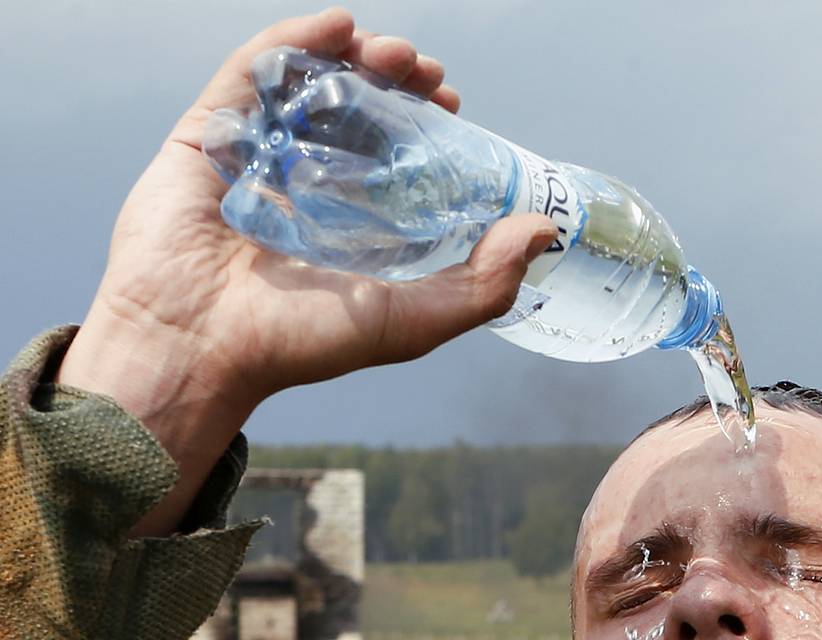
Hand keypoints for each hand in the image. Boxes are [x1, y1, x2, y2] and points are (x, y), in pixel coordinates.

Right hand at [59, 8, 556, 534]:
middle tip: (428, 74)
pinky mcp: (206, 136)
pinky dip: (292, 41)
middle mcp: (302, 188)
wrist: (199, 347)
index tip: (452, 105)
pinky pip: (249, 73)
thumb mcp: (409, 320)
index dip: (425, 126)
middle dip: (396, 83)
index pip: (392, 158)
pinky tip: (336, 26)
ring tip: (394, 52)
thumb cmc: (300, 342)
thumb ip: (480, 285)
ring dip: (355, 57)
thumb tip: (543, 230)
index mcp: (346, 227)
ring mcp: (253, 158)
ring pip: (307, 86)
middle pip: (354, 114)